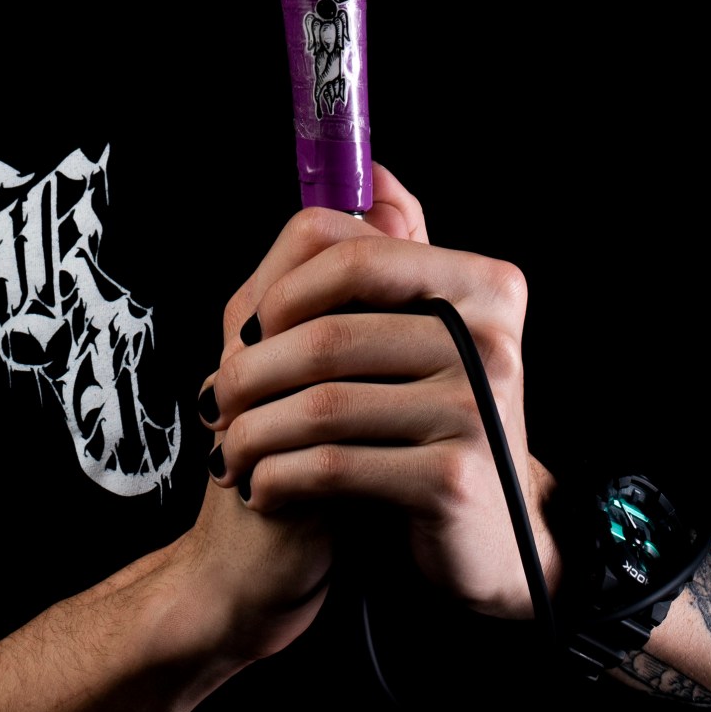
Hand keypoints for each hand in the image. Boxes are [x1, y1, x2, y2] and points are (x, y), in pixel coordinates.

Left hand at [203, 168, 559, 619]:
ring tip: (232, 446)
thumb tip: (374, 170)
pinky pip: (334, 464)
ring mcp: (479, 411)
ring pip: (321, 403)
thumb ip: (396, 252)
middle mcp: (491, 339)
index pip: (354, 254)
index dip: (283, 292)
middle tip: (219, 397)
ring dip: (255, 430)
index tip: (249, 331)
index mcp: (484, 284)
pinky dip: (280, 476)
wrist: (488, 541)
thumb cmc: (433, 419)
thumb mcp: (420, 329)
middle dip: (252, 370)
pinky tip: (264, 486)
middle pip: (327, 333)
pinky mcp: (454, 480)